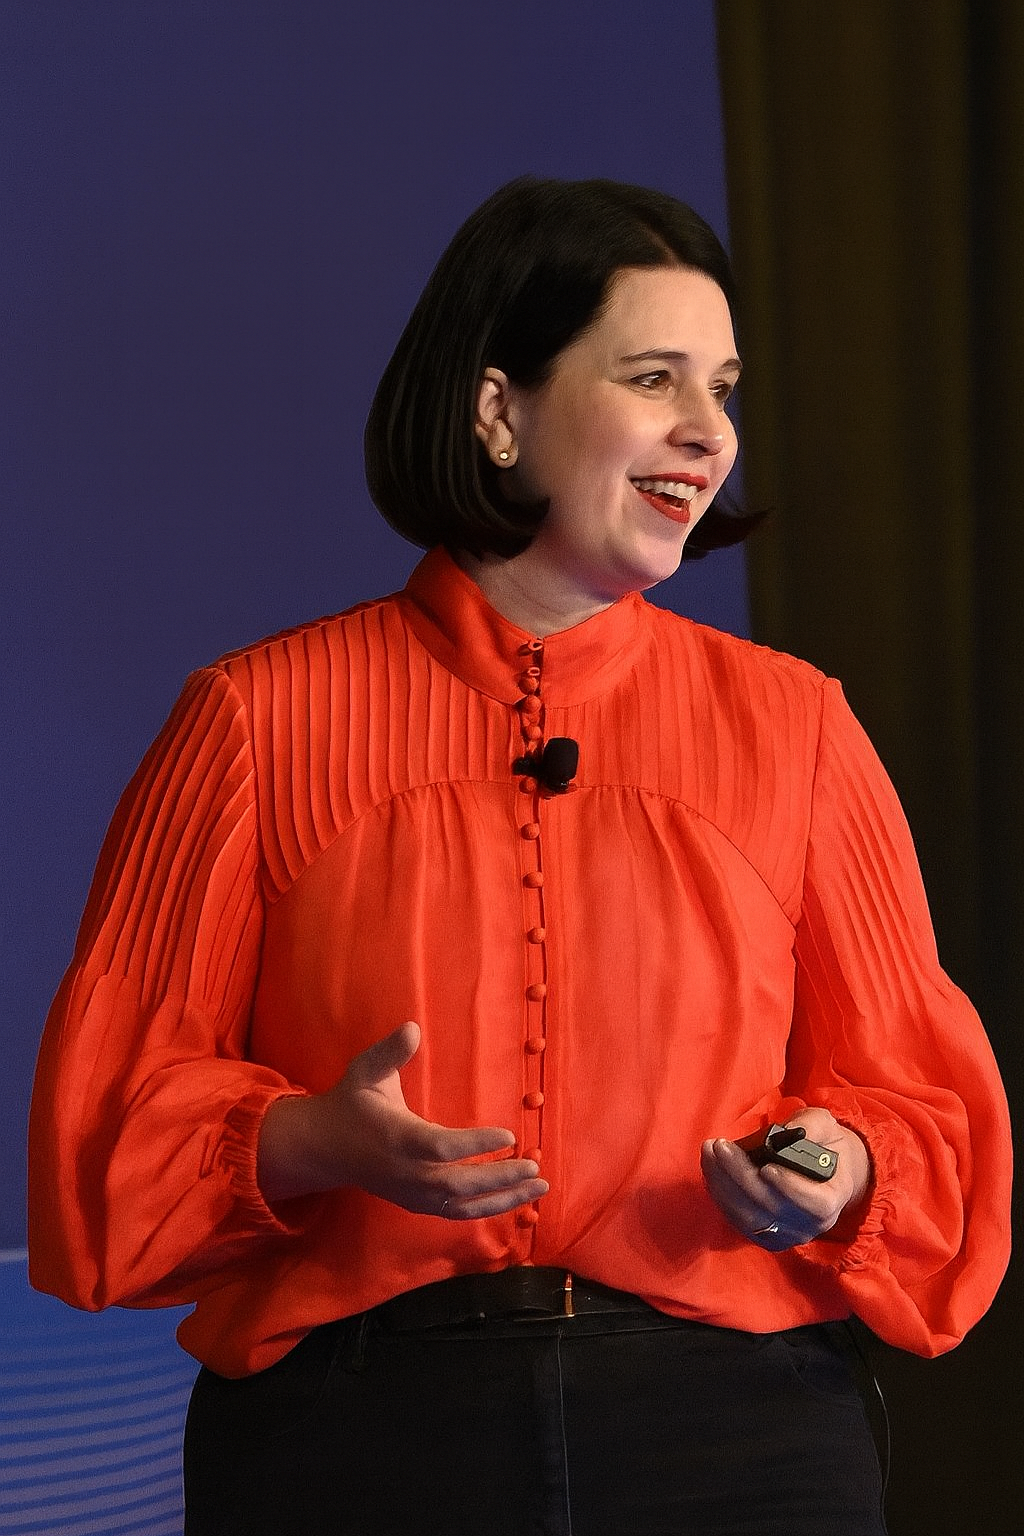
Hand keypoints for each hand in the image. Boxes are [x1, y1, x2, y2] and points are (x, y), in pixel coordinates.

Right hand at [257, 1021, 548, 1218]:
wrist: (325, 1148)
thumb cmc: (352, 1102)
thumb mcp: (365, 1070)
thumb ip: (390, 1051)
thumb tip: (412, 1026)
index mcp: (398, 1138)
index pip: (441, 1147)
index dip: (476, 1144)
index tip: (509, 1134)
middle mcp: (407, 1173)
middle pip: (459, 1184)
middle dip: (500, 1177)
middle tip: (535, 1166)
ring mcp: (412, 1194)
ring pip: (463, 1205)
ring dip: (504, 1198)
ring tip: (540, 1186)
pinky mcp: (416, 1204)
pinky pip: (456, 1214)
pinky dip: (488, 1210)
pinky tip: (516, 1199)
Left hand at [700, 1108, 870, 1250]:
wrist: (825, 1172)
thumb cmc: (824, 1146)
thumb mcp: (824, 1126)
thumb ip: (810, 1127)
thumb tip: (786, 1131)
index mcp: (831, 1200)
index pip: (815, 1204)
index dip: (790, 1188)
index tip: (767, 1168)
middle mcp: (809, 1225)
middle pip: (770, 1206)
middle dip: (741, 1175)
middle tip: (720, 1147)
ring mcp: (785, 1234)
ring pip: (748, 1215)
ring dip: (723, 1183)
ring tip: (710, 1152)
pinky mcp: (764, 1234)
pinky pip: (737, 1217)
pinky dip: (721, 1194)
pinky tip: (711, 1168)